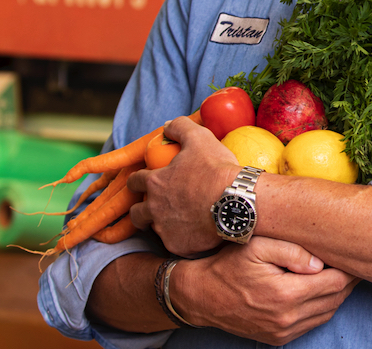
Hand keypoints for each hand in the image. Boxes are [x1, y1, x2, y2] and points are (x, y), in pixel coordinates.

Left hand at [128, 115, 238, 255]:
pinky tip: (192, 232)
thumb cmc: (216, 168)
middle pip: (136, 213)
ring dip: (160, 224)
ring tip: (175, 220)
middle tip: (152, 207)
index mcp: (156, 182)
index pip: (134, 182)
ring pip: (154, 229)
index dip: (137, 181)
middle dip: (140, 210)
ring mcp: (166, 229)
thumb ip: (179, 127)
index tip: (143, 182)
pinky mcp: (179, 246)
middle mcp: (155, 208)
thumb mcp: (199, 137)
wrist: (236, 200)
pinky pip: (174, 243)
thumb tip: (167, 125)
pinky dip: (180, 238)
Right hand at [172, 237, 359, 344]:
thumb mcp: (257, 247)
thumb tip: (320, 262)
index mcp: (286, 294)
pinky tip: (321, 289)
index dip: (349, 267)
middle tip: (353, 260)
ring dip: (337, 294)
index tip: (354, 252)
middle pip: (335, 299)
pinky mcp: (278, 338)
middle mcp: (288, 318)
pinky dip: (322, 307)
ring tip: (341, 272)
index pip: (334, 282)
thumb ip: (291, 251)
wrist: (201, 296)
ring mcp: (283, 331)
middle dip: (347, 280)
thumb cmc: (228, 265)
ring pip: (327, 313)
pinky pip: (312, 324)